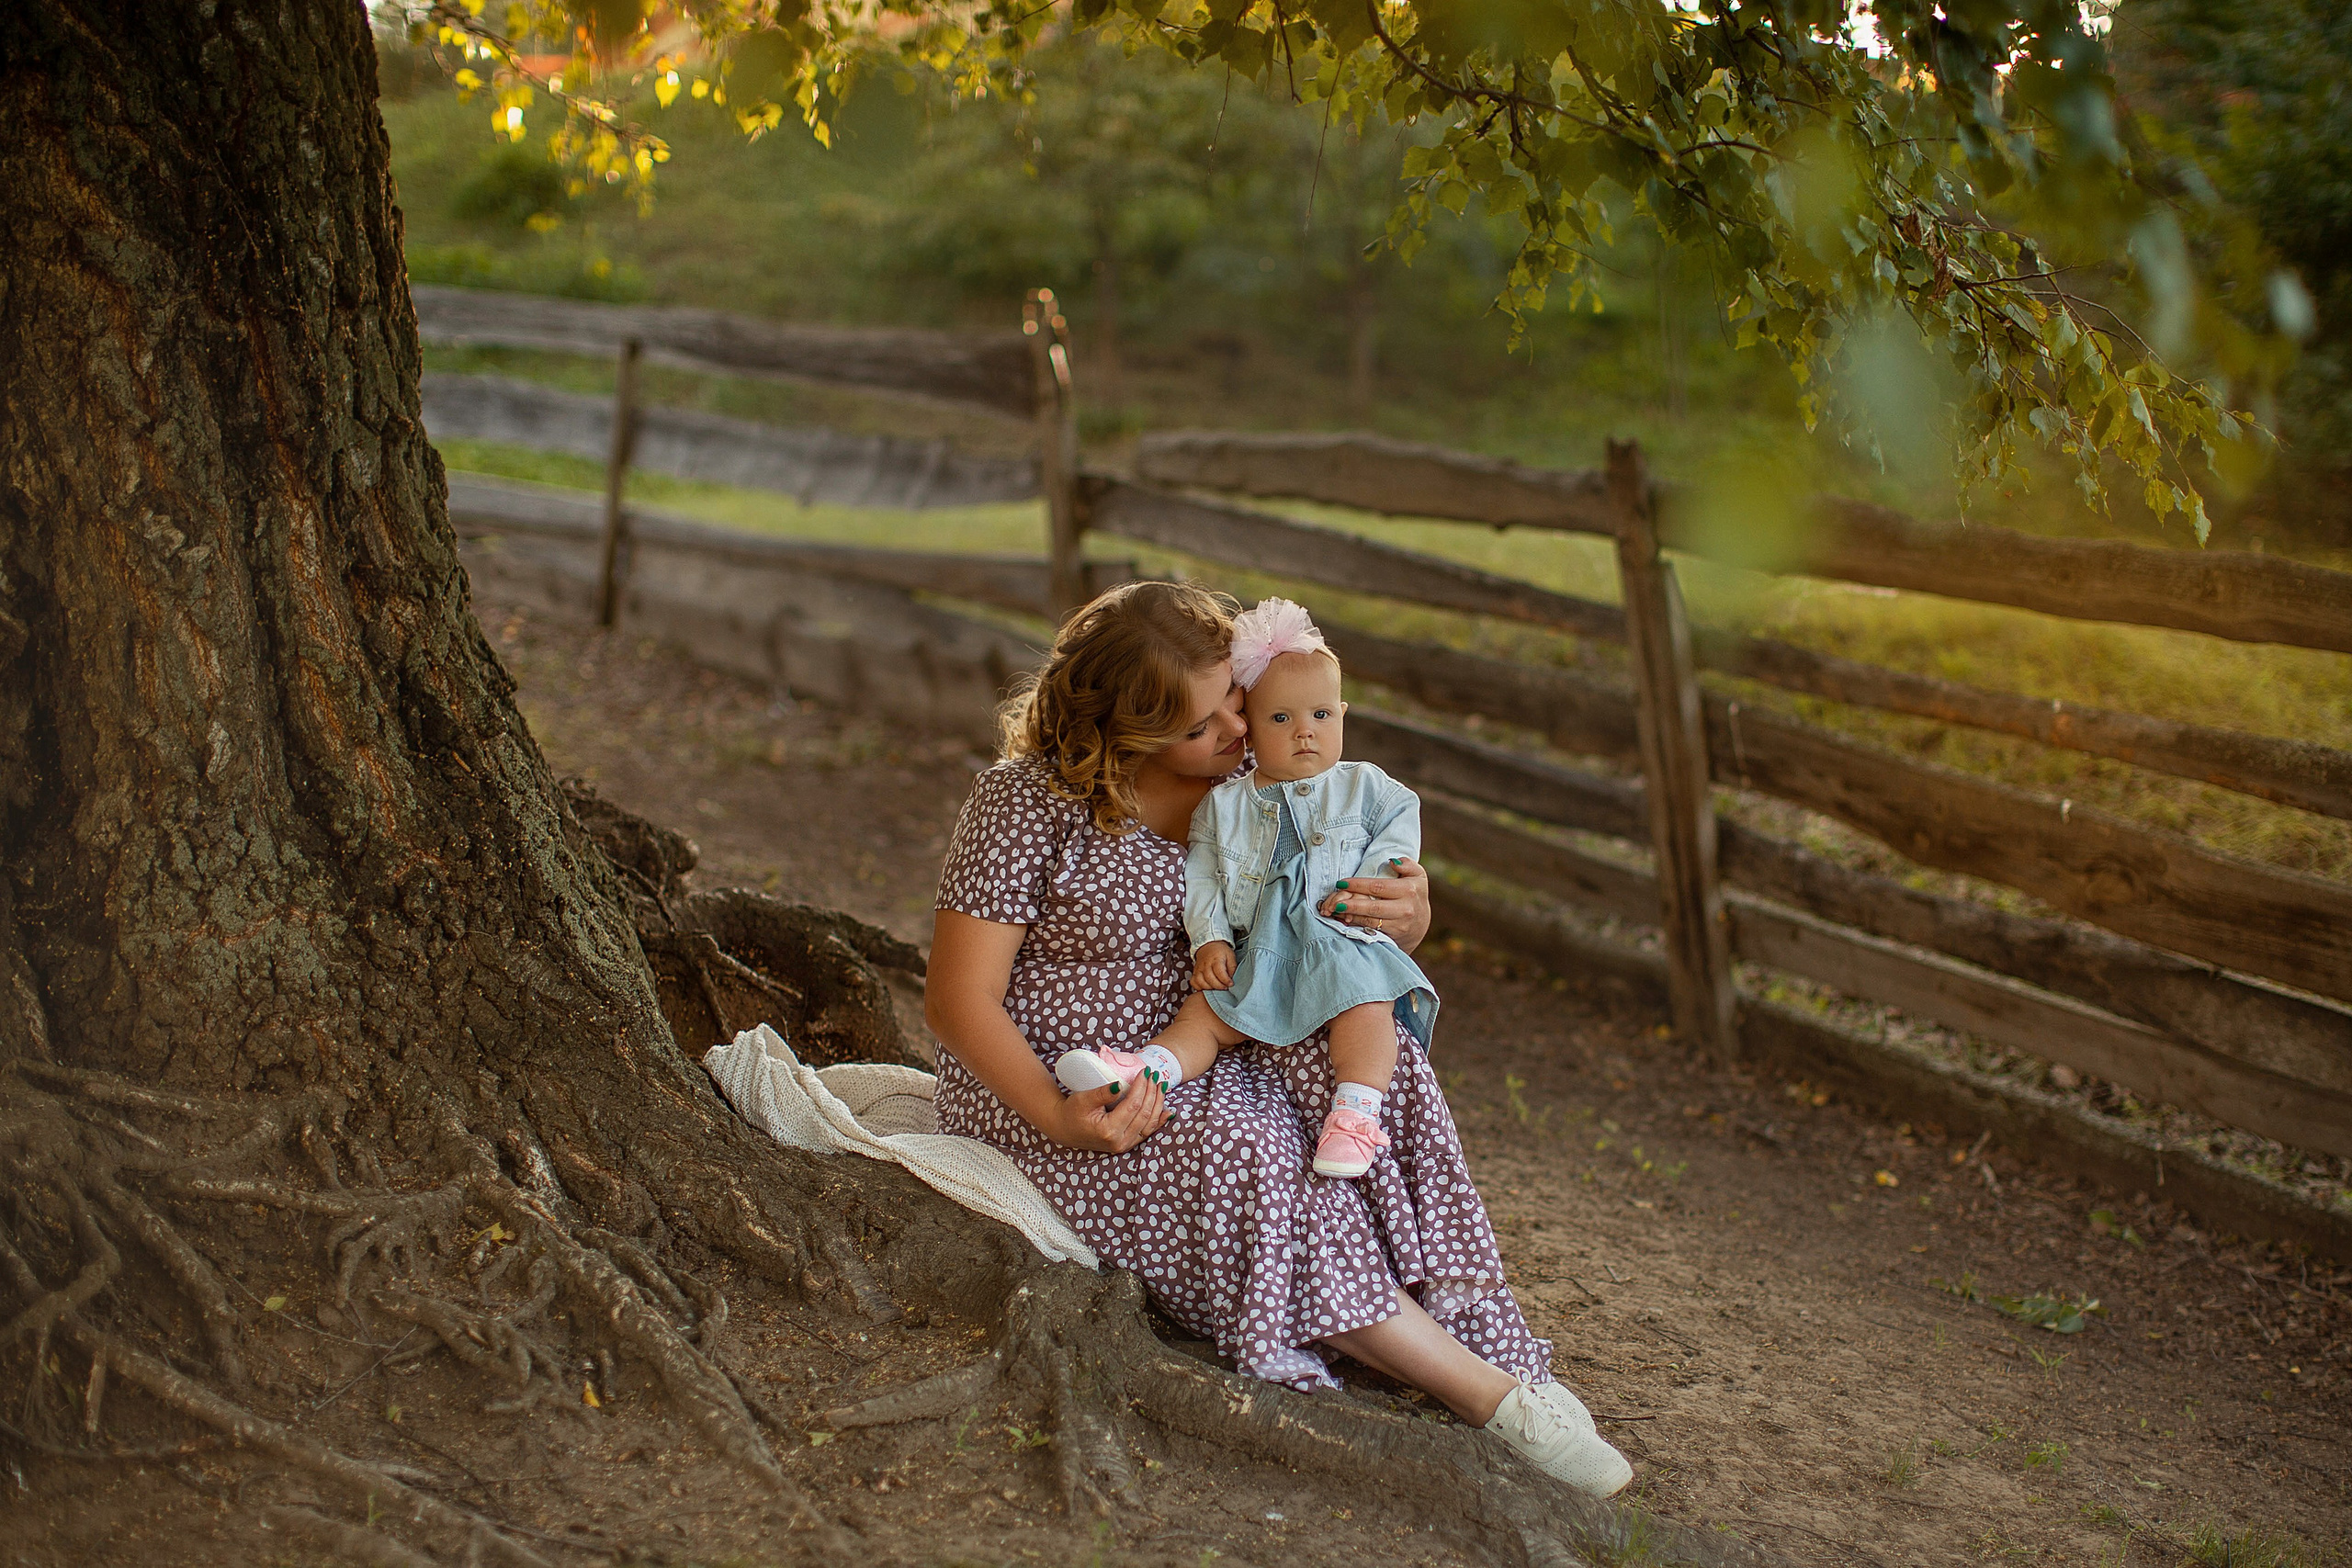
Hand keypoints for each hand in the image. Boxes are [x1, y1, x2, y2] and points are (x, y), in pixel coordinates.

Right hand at [1043, 1076, 1167, 1153]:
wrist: (1063, 1128)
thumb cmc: (1071, 1112)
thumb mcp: (1083, 1099)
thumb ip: (1102, 1093)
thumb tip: (1119, 1084)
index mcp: (1108, 1131)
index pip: (1132, 1106)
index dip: (1141, 1087)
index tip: (1144, 1071)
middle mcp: (1119, 1142)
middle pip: (1144, 1114)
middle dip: (1152, 1093)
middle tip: (1154, 1075)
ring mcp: (1123, 1145)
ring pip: (1149, 1124)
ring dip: (1157, 1104)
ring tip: (1161, 1086)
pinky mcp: (1126, 1144)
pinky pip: (1146, 1133)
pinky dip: (1158, 1121)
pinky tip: (1167, 1111)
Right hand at [1191, 941, 1235, 990]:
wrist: (1209, 945)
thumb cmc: (1221, 952)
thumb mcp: (1230, 956)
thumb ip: (1232, 967)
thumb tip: (1232, 979)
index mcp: (1216, 959)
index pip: (1219, 972)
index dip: (1226, 980)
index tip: (1231, 984)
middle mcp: (1205, 964)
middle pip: (1210, 978)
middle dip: (1219, 986)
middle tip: (1225, 988)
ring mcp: (1198, 969)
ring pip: (1201, 982)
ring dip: (1210, 988)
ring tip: (1217, 988)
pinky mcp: (1194, 972)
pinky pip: (1194, 983)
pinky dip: (1199, 988)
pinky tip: (1207, 987)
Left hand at [1320, 857, 1432, 952]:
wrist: (1420, 923)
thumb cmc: (1414, 893)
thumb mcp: (1417, 875)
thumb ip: (1407, 864)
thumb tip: (1392, 862)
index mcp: (1409, 890)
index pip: (1378, 886)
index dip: (1358, 885)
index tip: (1341, 882)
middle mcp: (1405, 909)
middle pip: (1373, 907)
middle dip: (1351, 904)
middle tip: (1334, 902)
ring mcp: (1399, 924)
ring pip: (1370, 921)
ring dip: (1351, 916)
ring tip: (1335, 910)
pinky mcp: (1394, 936)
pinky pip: (1372, 931)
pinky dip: (1356, 925)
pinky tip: (1345, 920)